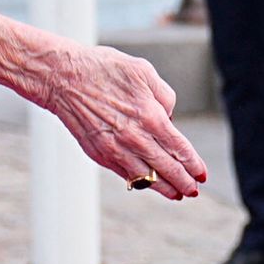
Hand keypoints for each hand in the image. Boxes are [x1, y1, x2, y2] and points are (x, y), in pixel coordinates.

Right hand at [39, 43, 208, 198]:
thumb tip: (170, 117)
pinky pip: (125, 174)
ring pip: (147, 178)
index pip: (180, 149)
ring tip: (177, 195)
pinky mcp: (100, 154)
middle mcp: (135, 138)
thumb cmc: (103, 69)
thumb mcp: (143, 71)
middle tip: (193, 190)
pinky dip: (139, 182)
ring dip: (165, 189)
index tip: (202, 175)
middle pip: (168, 169)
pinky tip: (148, 184)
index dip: (194, 165)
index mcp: (150, 117)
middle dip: (184, 182)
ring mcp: (116, 149)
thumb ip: (164, 96)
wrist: (62, 76)